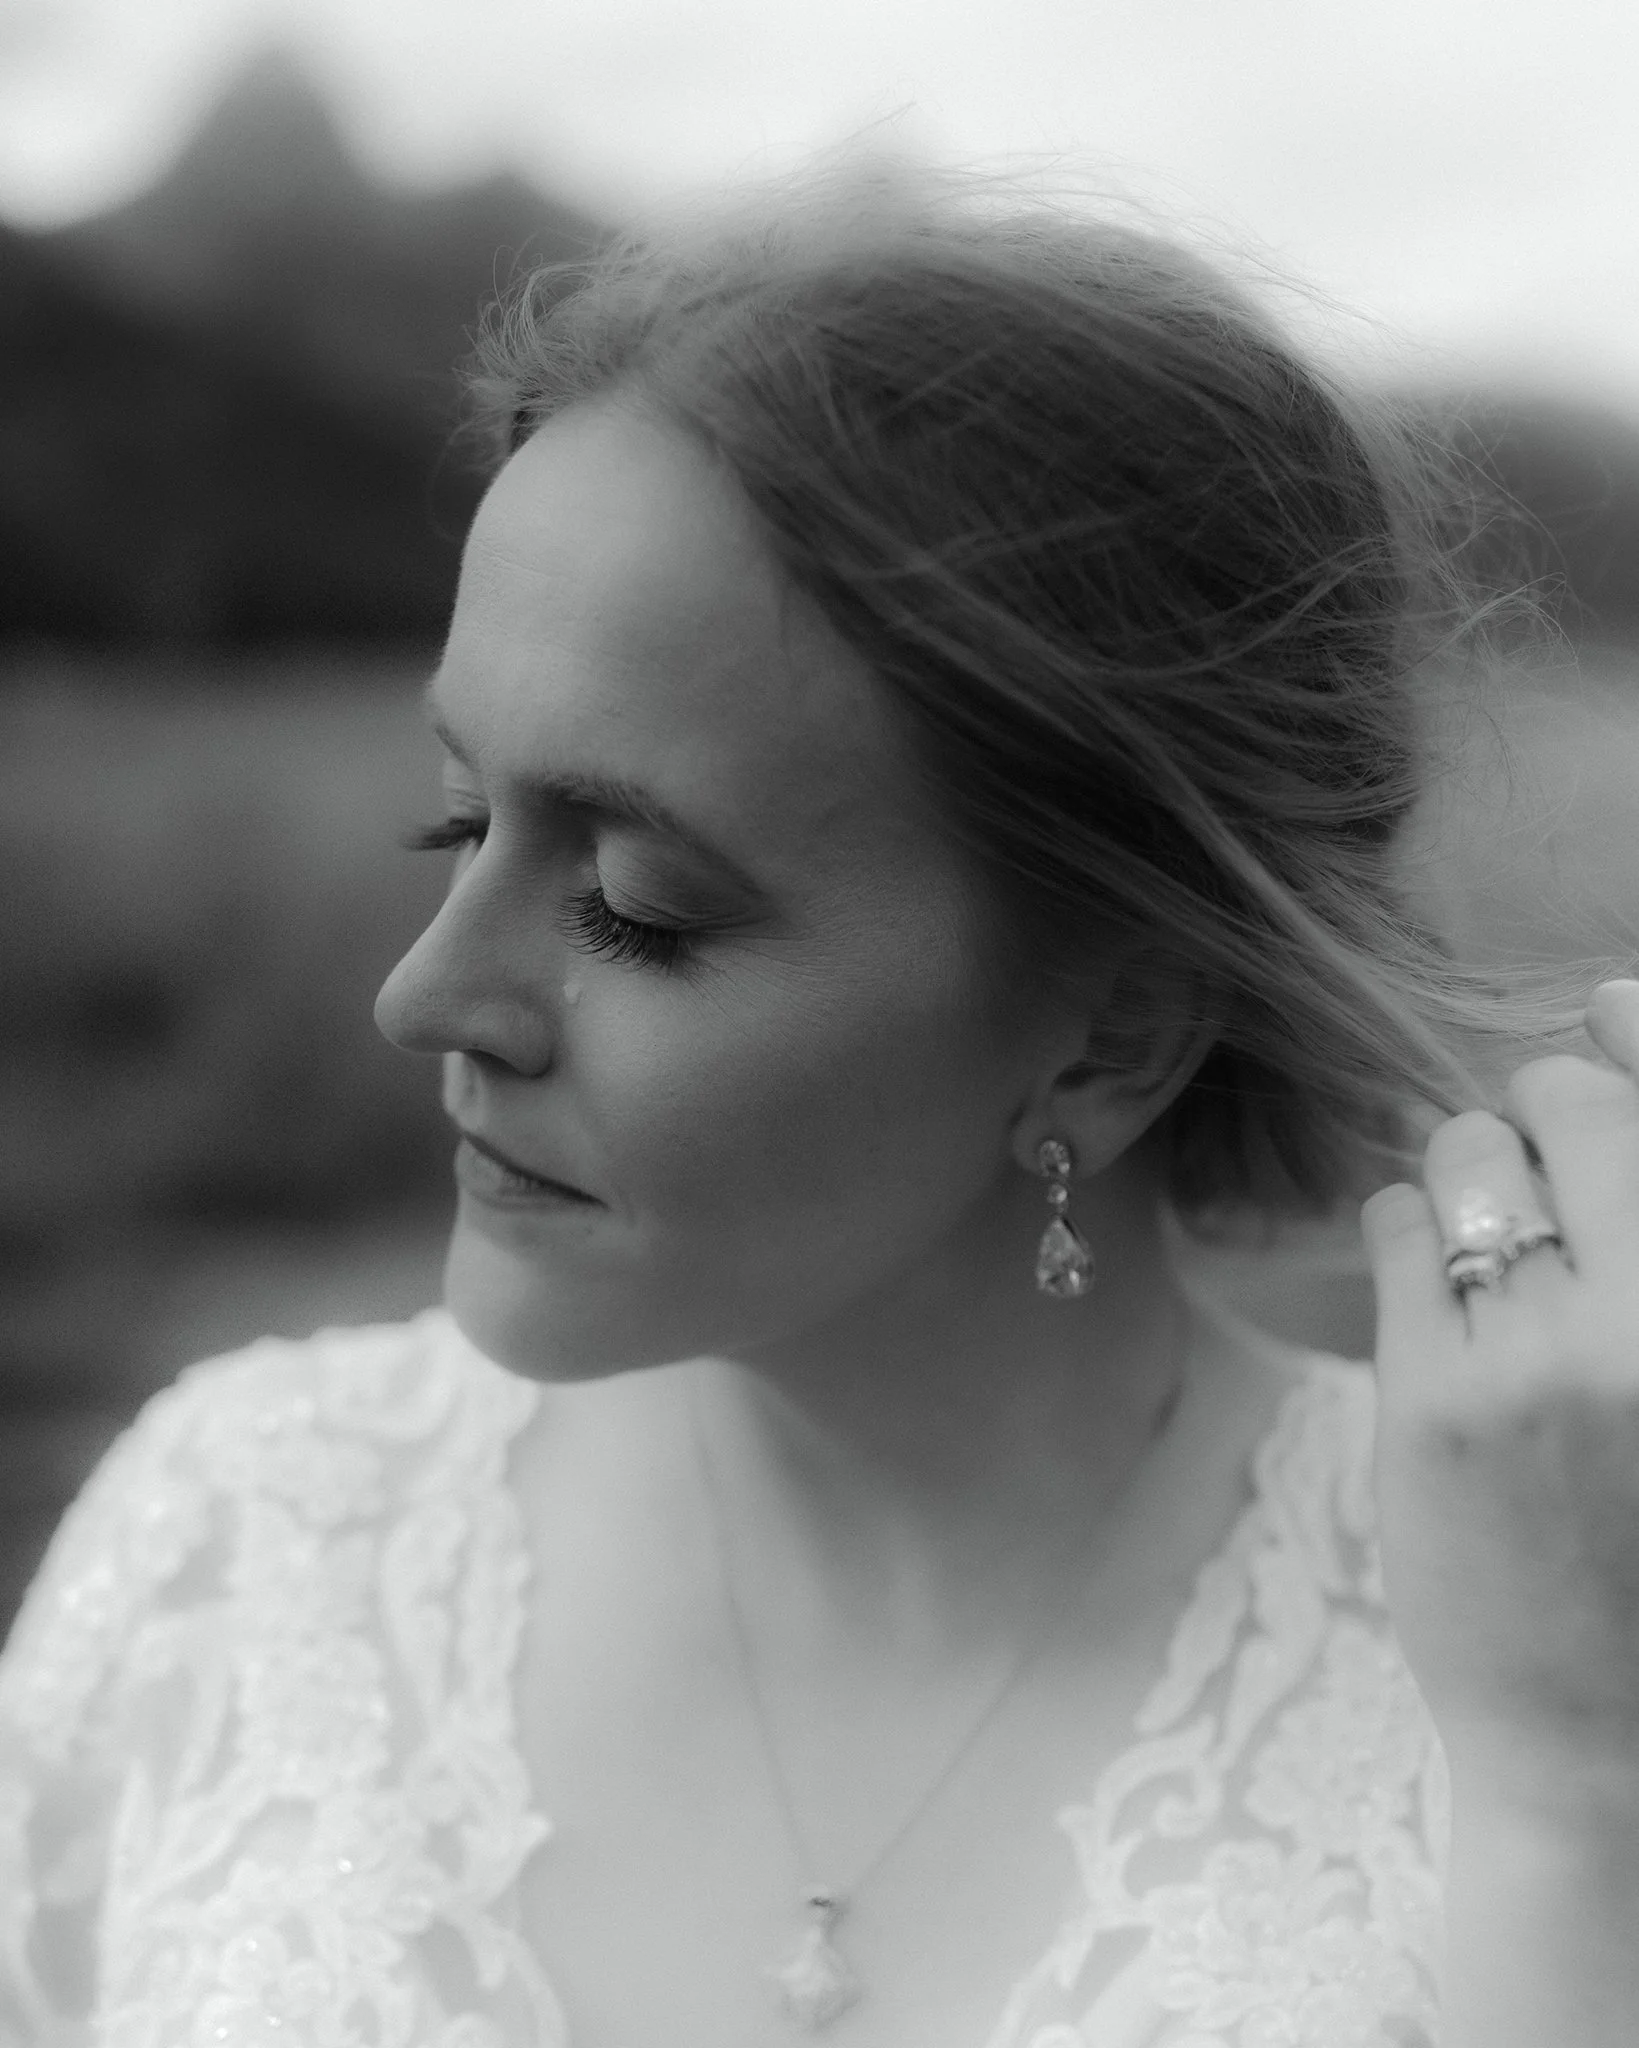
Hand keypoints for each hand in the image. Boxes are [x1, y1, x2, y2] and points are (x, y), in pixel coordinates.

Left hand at [1362, 980, 1638, 1806]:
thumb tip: (1604, 1021)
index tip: (1608, 1006)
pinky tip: (1428, 1284)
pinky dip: (1402, 1228)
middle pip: (1569, 1102)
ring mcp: (1544, 1352)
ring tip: (1483, 1242)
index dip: (1629, 1034)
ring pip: (1465, 1151)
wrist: (1612, 1736)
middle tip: (1534, 1156)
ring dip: (1465, 1171)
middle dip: (1541, 1105)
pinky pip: (1392, 1223)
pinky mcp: (1435, 1393)